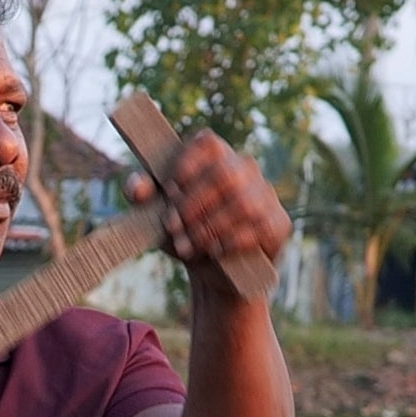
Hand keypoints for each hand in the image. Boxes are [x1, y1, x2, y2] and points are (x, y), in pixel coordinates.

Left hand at [138, 129, 291, 303]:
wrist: (214, 273)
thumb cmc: (185, 232)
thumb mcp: (158, 214)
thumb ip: (143, 196)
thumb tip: (137, 188)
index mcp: (216, 157)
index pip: (207, 143)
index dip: (187, 163)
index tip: (169, 190)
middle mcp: (245, 169)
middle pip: (224, 174)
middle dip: (193, 203)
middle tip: (173, 226)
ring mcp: (266, 195)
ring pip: (242, 203)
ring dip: (209, 227)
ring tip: (188, 246)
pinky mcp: (279, 223)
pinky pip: (259, 227)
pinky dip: (231, 241)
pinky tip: (214, 252)